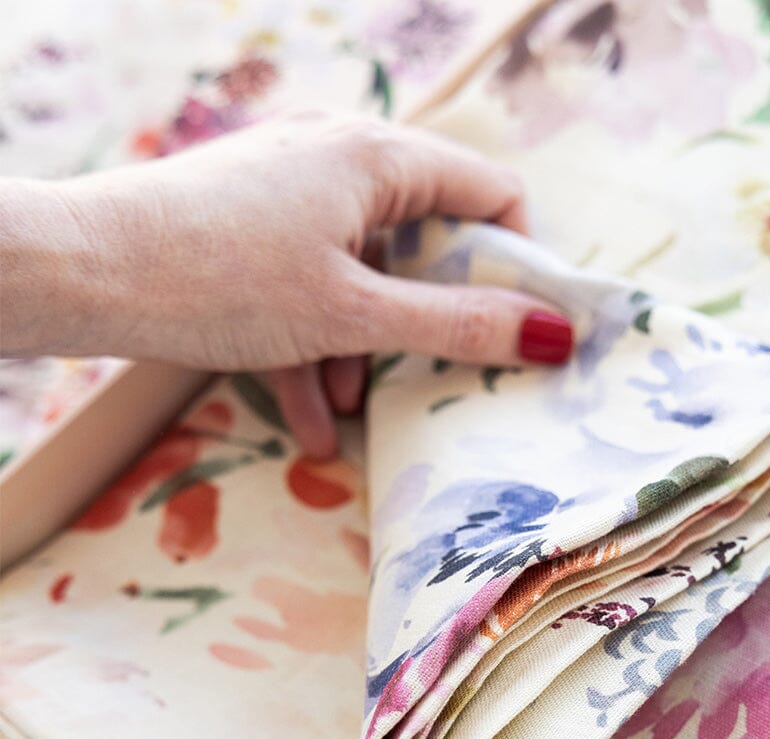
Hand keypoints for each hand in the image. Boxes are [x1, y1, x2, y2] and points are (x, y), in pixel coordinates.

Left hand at [0, 113, 573, 456]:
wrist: (87, 272)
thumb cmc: (226, 279)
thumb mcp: (354, 315)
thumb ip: (457, 327)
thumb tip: (553, 337)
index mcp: (379, 159)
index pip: (489, 193)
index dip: (516, 263)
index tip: (519, 330)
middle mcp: (340, 160)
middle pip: (424, 241)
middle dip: (427, 321)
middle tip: (437, 377)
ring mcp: (292, 193)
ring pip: (362, 273)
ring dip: (364, 348)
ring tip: (347, 411)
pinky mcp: (253, 229)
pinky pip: (310, 284)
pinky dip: (316, 345)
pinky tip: (309, 418)